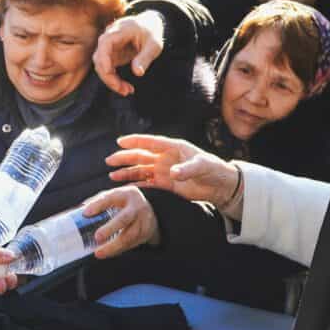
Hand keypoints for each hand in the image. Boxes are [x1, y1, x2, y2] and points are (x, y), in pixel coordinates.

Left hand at [83, 186, 159, 258]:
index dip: (98, 205)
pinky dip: (119, 250)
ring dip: (114, 246)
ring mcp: (144, 221)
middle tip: (97, 237)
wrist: (150, 209)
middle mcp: (136, 207)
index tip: (85, 214)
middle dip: (110, 229)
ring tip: (99, 253)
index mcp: (125, 194)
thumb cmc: (124, 203)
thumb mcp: (113, 197)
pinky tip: (109, 253)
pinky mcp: (146, 234)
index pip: (110, 198)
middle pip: (124, 218)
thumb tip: (80, 213)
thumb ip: (98, 203)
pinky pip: (132, 244)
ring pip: (129, 236)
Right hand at [91, 11, 165, 96]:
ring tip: (127, 90)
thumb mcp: (154, 45)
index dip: (104, 59)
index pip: (105, 43)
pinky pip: (107, 70)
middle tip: (125, 90)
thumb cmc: (152, 32)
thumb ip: (145, 57)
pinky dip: (114, 79)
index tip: (109, 73)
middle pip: (99, 58)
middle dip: (109, 77)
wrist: (150, 25)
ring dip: (110, 81)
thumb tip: (137, 73)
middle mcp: (109, 37)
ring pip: (101, 67)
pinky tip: (125, 87)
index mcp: (119, 30)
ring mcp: (108, 47)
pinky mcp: (110, 55)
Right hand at [107, 134, 240, 212]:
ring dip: (127, 172)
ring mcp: (165, 171)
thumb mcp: (202, 166)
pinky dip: (136, 184)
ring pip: (141, 170)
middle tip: (109, 160)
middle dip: (125, 158)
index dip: (135, 142)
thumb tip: (172, 173)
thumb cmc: (213, 169)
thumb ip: (187, 169)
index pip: (151, 142)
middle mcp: (166, 158)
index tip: (120, 142)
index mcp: (174, 148)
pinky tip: (126, 187)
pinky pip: (148, 183)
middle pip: (141, 156)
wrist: (220, 185)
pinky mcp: (166, 184)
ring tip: (112, 176)